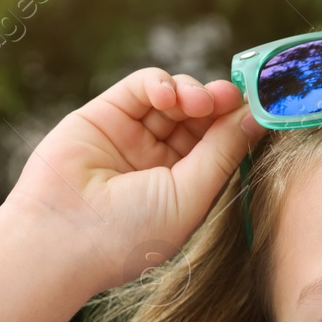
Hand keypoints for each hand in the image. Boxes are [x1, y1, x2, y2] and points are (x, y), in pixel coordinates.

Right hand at [3, 67, 267, 287]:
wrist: (61, 238)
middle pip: (202, 118)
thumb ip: (224, 153)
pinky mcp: (105, 115)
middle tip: (231, 96)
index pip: (221, 146)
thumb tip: (257, 116)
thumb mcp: (190, 195)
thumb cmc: (130, 233)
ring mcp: (133, 137)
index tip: (260, 107)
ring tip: (196, 102)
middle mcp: (161, 162)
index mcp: (186, 188)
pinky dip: (160, 82)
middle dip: (219, 104)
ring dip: (192, 92)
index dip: (239, 124)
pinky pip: (141, 87)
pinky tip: (168, 95)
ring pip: (175, 98)